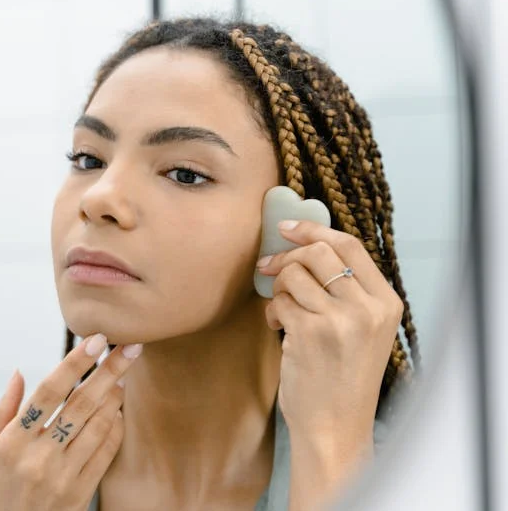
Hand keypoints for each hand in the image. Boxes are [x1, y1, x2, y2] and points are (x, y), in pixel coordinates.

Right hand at [0, 334, 142, 510]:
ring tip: (124, 374)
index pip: (48, 392)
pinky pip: (106, 452)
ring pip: (99, 426)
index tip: (95, 339)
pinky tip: (118, 410)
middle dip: (110, 371)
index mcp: (11, 443)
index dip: (74, 363)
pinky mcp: (81, 493)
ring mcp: (63, 477)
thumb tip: (18, 372)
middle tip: (131, 346)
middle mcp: (39, 458)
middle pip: (81, 404)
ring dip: (115, 396)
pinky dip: (116, 427)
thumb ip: (0, 412)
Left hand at [256, 220, 402, 506]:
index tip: (286, 227)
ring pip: (293, 275)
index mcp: (387, 303)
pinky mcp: (309, 333)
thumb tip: (307, 247)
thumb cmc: (343, 378)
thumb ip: (347, 292)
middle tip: (267, 266)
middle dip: (286, 255)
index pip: (350, 246)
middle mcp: (367, 308)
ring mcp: (339, 320)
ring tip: (281, 311)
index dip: (313, 230)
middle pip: (318, 253)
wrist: (335, 426)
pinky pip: (278, 301)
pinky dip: (272, 311)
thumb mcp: (363, 330)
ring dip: (278, 289)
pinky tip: (278, 329)